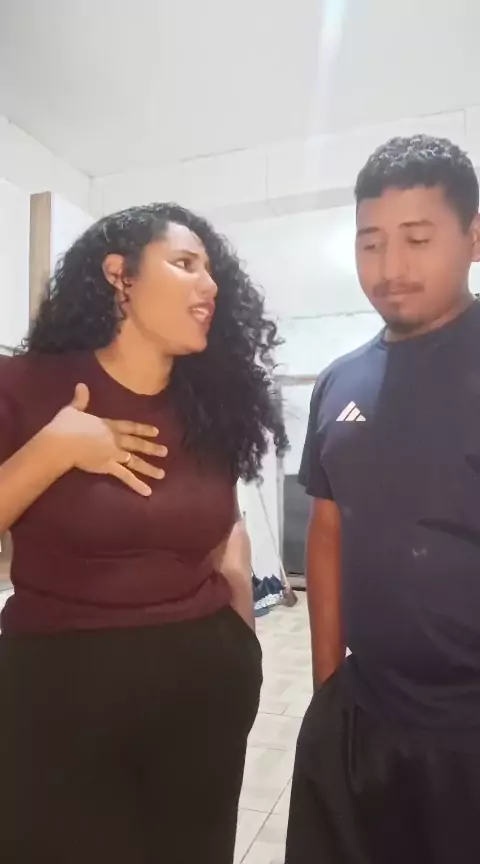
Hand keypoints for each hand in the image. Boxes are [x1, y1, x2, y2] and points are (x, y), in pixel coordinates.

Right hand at [44, 383, 166, 495]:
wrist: (61, 442)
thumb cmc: (65, 426)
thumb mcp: (73, 410)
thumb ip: (80, 399)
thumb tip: (81, 384)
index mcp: (108, 425)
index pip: (130, 426)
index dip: (143, 429)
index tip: (156, 431)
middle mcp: (115, 439)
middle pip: (137, 444)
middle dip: (152, 448)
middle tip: (165, 452)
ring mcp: (114, 453)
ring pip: (136, 461)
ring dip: (150, 468)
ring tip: (162, 474)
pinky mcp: (108, 466)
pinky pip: (126, 476)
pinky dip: (137, 484)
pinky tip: (148, 491)